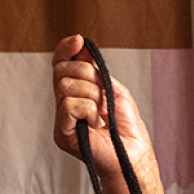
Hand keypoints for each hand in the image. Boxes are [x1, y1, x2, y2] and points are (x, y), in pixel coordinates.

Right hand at [52, 33, 155, 180]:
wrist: (133, 152)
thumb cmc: (126, 126)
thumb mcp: (112, 88)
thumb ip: (94, 69)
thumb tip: (80, 46)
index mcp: (75, 93)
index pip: (60, 64)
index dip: (66, 49)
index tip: (79, 41)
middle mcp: (64, 104)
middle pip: (62, 71)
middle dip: (87, 75)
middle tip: (102, 95)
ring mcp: (61, 120)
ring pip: (65, 86)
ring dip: (91, 95)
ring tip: (101, 113)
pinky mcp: (62, 133)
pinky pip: (69, 104)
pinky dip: (88, 109)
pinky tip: (95, 123)